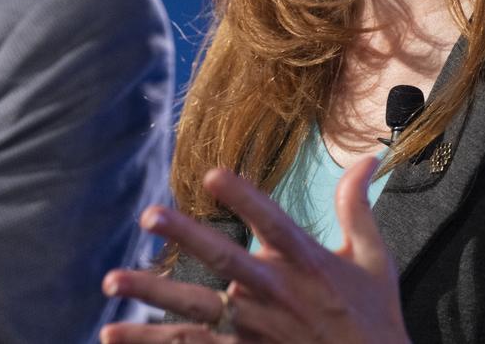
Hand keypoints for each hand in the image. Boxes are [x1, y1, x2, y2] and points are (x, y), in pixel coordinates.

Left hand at [100, 158, 408, 343]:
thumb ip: (357, 208)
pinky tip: (111, 334)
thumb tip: (365, 158)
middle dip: (187, 236)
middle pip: (225, 260)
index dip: (243, 198)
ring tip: (111, 281)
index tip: (212, 174)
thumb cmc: (372, 320)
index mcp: (307, 263)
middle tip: (150, 214)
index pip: (272, 222)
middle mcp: (276, 294)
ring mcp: (255, 331)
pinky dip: (150, 343)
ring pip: (196, 310)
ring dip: (152, 296)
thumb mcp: (374, 261)